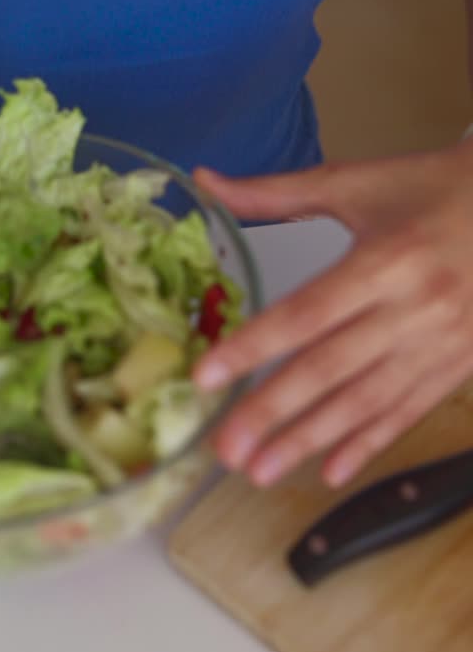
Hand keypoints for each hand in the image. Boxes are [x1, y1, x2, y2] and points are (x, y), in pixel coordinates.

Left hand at [193, 142, 472, 488]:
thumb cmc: (429, 188)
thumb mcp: (354, 182)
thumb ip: (275, 193)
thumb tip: (205, 180)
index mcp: (384, 259)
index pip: (308, 312)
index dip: (255, 346)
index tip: (207, 376)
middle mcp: (413, 308)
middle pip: (331, 368)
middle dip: (272, 411)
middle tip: (224, 449)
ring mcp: (440, 342)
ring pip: (367, 401)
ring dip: (311, 440)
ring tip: (260, 471)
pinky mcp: (459, 364)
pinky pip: (409, 411)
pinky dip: (369, 444)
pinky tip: (330, 471)